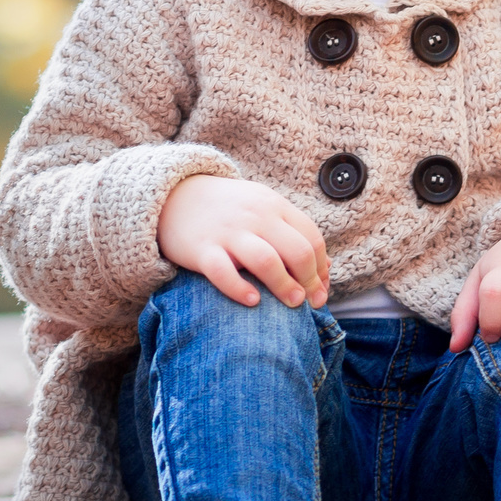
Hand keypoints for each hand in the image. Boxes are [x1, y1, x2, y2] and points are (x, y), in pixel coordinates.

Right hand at [157, 174, 328, 308]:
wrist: (175, 196)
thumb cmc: (228, 211)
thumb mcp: (263, 209)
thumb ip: (292, 232)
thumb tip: (326, 267)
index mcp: (275, 206)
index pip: (312, 238)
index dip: (322, 268)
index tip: (321, 290)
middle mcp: (256, 217)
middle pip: (297, 251)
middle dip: (311, 281)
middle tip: (311, 302)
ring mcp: (228, 232)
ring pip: (267, 261)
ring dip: (285, 286)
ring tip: (292, 303)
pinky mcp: (201, 249)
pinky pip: (223, 272)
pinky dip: (240, 289)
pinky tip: (252, 301)